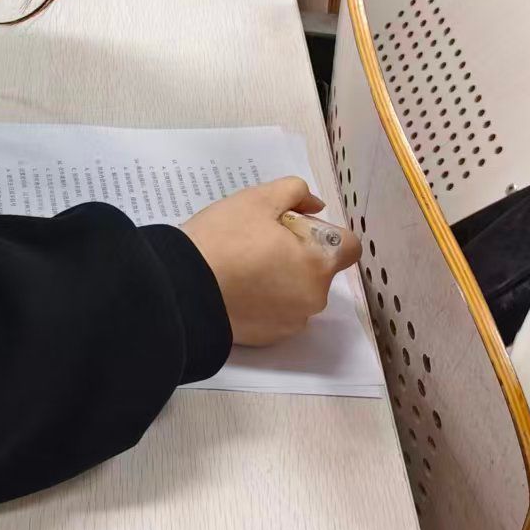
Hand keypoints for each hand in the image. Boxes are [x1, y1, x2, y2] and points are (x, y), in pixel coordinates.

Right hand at [181, 178, 360, 345]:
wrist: (181, 289)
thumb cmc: (222, 240)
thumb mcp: (257, 199)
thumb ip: (295, 192)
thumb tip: (315, 206)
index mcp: (318, 263)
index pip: (348, 246)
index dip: (324, 232)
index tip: (293, 228)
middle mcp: (314, 298)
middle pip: (320, 269)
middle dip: (299, 254)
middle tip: (259, 242)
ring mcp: (292, 322)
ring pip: (299, 291)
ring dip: (283, 278)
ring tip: (243, 267)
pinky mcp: (270, 338)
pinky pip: (279, 313)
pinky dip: (266, 301)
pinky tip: (238, 289)